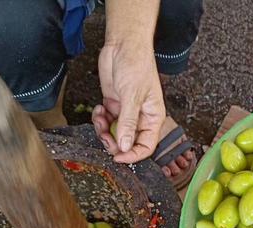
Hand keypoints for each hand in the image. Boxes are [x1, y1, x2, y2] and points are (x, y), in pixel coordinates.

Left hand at [92, 43, 165, 163]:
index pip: (146, 146)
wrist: (124, 45)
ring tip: (100, 116)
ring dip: (104, 129)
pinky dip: (99, 119)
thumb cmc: (136, 65)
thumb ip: (127, 123)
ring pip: (114, 133)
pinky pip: (105, 121)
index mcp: (152, 118)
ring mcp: (126, 112)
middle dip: (114, 141)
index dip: (132, 155)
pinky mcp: (114, 105)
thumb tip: (124, 146)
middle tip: (103, 135)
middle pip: (128, 142)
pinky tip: (99, 107)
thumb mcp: (132, 96)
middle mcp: (140, 118)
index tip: (118, 157)